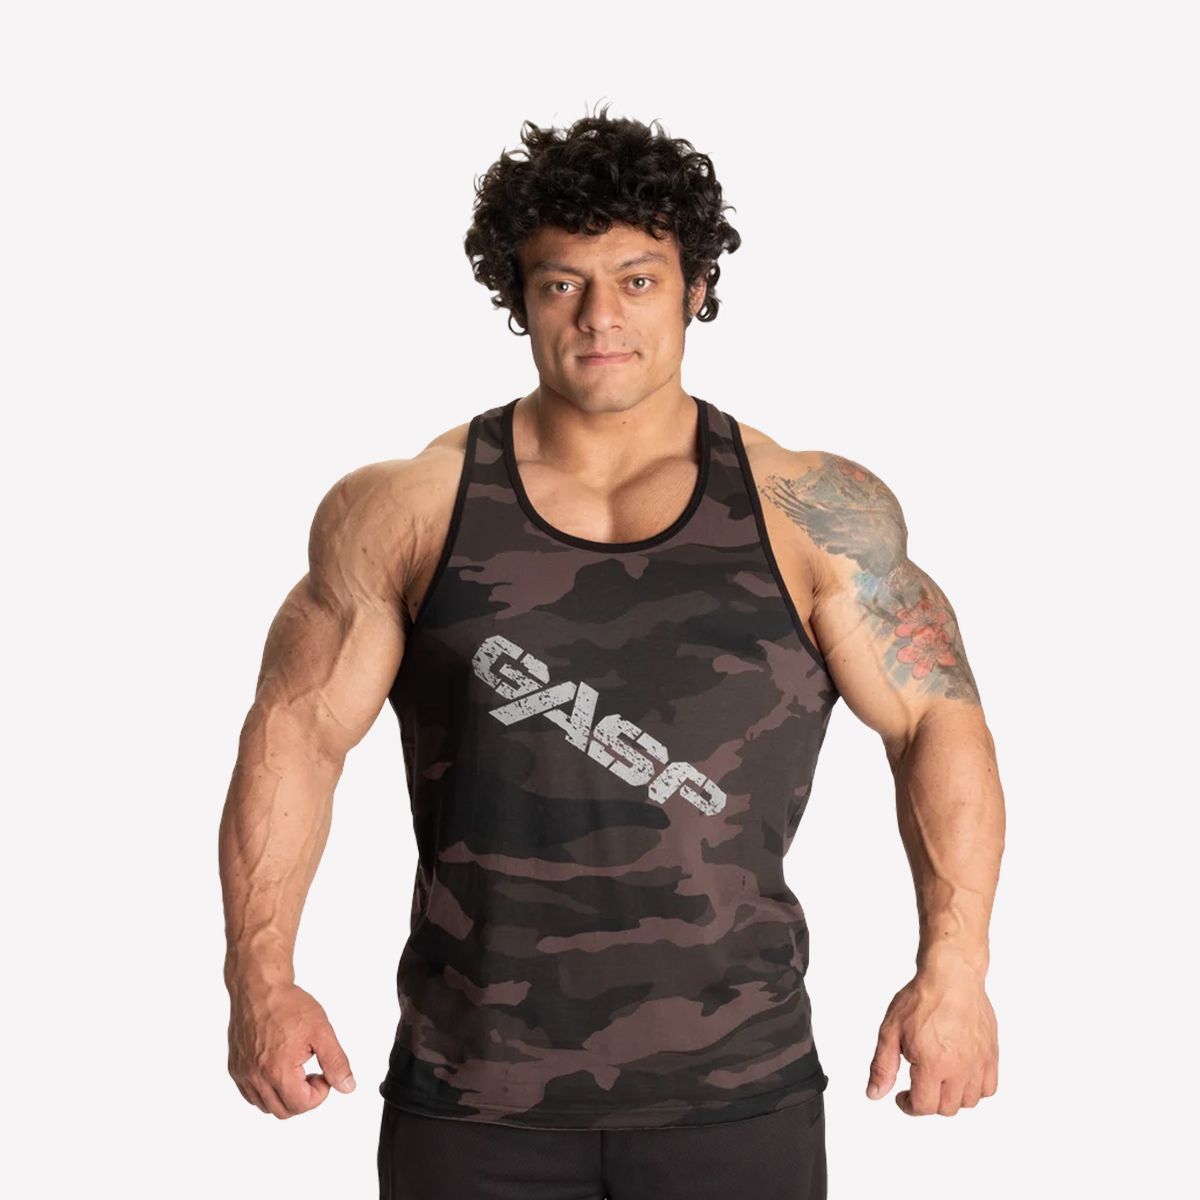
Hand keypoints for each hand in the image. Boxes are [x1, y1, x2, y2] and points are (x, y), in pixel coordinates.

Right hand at [227, 980, 355, 1118]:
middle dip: (304, 1097)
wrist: (259, 987)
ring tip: (296, 1069)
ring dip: (285, 1096)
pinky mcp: (235, 1068)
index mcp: (278, 1070)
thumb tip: (347, 1086)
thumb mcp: (321, 1031)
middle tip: (313, 1073)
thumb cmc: (287, 1004)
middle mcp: (256, 1077)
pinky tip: (279, 1070)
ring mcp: (243, 1074)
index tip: (324, 1073)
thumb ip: (336, 1062)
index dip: (320, 1093)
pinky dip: (267, 1091)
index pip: (302, 1105)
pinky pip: (251, 1095)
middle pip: (284, 1111)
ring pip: (266, 1106)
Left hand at [865, 959, 998, 1115]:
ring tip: (938, 1079)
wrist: (951, 975)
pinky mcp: (991, 1054)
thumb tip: (875, 1093)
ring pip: (969, 1101)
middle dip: (928, 1101)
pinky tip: (961, 1075)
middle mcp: (959, 1067)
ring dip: (951, 1097)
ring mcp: (978, 1062)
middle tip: (918, 1085)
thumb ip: (882, 1065)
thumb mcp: (890, 1030)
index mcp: (932, 1063)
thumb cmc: (921, 998)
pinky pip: (989, 1087)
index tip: (902, 1097)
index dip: (908, 1106)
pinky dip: (975, 1089)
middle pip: (946, 1108)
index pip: (923, 1106)